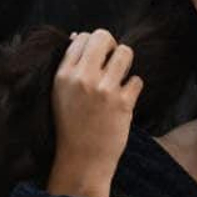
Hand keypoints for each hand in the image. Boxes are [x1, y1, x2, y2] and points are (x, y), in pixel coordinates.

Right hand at [47, 30, 140, 196]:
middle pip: (104, 37)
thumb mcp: (60, 93)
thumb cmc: (71, 126)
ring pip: (125, 53)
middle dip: (111, 46)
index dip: (92, 44)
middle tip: (110, 63)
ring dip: (125, 64)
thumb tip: (78, 36)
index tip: (95, 59)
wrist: (82, 160)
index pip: (82, 37)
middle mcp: (83, 78)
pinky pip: (137, 80)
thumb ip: (69, 66)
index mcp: (64, 75)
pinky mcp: (123, 103)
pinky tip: (123, 100)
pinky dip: (133, 89)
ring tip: (119, 79)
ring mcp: (104, 90)